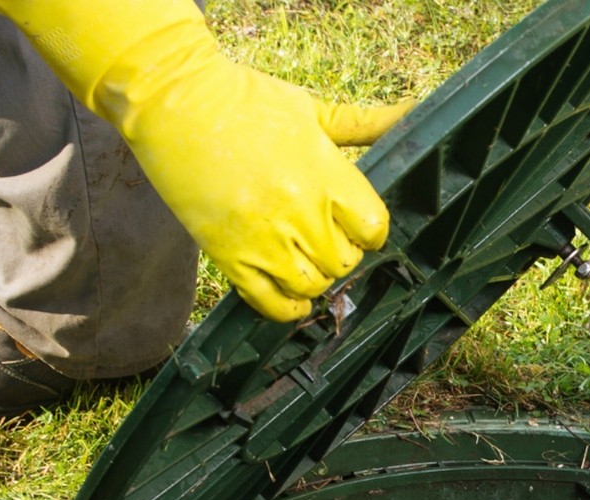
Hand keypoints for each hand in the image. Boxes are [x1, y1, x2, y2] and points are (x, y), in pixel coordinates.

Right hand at [0, 0, 411, 321]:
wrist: (176, 102)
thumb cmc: (246, 100)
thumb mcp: (311, 109)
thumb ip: (363, 123)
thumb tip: (413, 114)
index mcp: (325, 172)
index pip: (373, 227)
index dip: (369, 231)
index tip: (357, 225)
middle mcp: (299, 210)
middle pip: (344, 261)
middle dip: (341, 253)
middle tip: (327, 240)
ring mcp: (263, 236)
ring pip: (312, 287)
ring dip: (315, 280)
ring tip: (305, 261)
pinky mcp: (229, 255)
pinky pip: (269, 304)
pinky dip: (287, 309)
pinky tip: (291, 298)